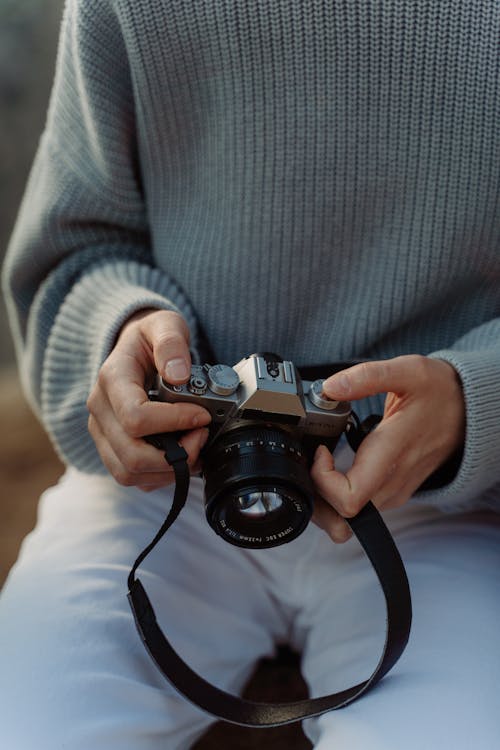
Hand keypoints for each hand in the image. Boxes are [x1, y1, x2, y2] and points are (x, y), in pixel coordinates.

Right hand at [87, 309, 210, 490]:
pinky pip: (133, 478)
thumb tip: (178, 373)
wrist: (136, 350)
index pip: (136, 417)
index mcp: (112, 379)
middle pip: (131, 455)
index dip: (174, 423)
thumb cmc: (150, 338)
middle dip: (175, 454)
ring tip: (194, 447)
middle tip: (201, 436)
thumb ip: (172, 343)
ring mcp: (104, 433)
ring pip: (129, 473)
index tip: (201, 415)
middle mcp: (101, 410)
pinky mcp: (112, 449)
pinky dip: (162, 476)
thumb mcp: (165, 324)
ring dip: (169, 469)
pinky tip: (183, 456)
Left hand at [310, 355, 464, 542]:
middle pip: (341, 517)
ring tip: (322, 461)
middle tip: (314, 458)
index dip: (322, 481)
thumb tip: (330, 387)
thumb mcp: (408, 371)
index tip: (321, 450)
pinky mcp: (393, 492)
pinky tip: (335, 466)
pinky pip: (358, 508)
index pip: (349, 499)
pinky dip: (338, 494)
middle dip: (316, 493)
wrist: (468, 410)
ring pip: (348, 517)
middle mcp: (392, 482)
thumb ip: (367, 377)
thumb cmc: (439, 392)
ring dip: (325, 496)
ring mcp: (394, 491)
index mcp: (393, 454)